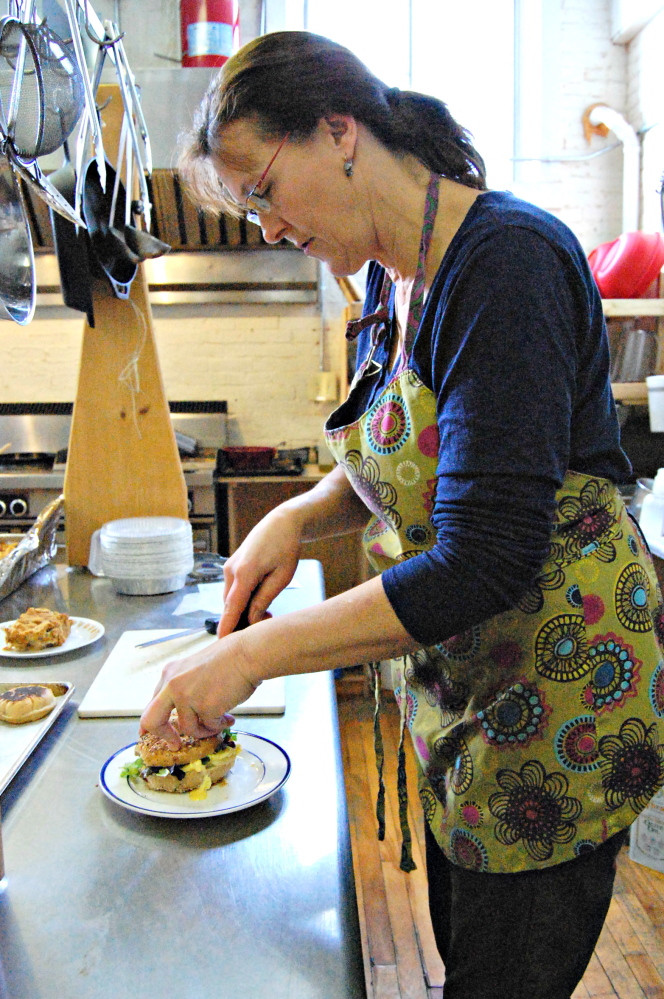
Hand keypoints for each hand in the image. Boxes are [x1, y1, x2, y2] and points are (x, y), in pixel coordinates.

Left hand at [139, 634, 259, 748]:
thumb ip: (185, 687)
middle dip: (162, 735)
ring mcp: (187, 697)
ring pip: (188, 729)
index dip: (154, 723)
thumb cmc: (229, 658)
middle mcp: (173, 685)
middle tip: (174, 744)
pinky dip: (220, 726)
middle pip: (151, 720)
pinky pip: (209, 727)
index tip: (155, 734)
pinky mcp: (205, 708)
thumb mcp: (195, 669)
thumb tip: (184, 713)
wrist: (247, 653)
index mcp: (170, 674)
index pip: (152, 703)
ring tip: (222, 721)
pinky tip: (230, 717)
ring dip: (206, 729)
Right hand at [218, 505, 302, 636]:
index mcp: (245, 573)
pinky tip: (259, 601)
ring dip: (244, 610)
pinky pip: (233, 590)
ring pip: (231, 599)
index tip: (220, 644)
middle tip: (268, 623)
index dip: (226, 627)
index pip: (232, 608)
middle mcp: (231, 570)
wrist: (281, 523)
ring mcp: (229, 568)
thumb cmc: (286, 548)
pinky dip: (243, 600)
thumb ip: (264, 599)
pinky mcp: (231, 567)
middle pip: (230, 606)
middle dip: (243, 620)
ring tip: (268, 612)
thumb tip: (251, 618)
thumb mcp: (282, 577)